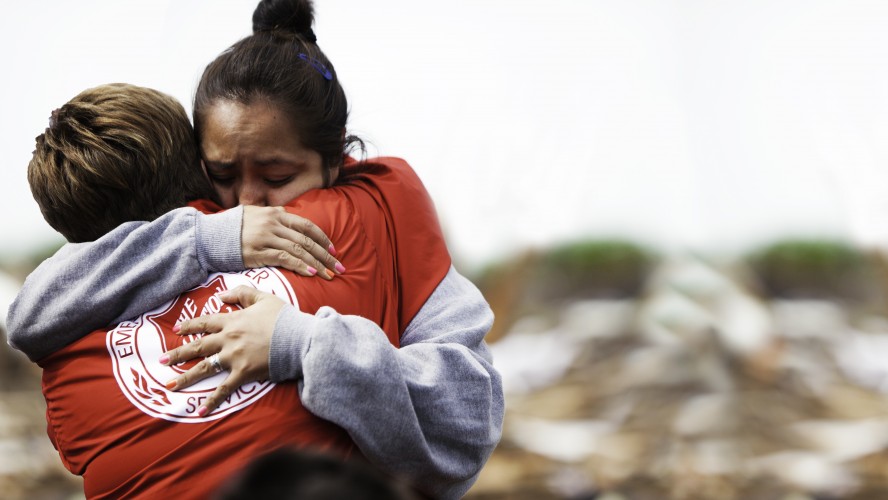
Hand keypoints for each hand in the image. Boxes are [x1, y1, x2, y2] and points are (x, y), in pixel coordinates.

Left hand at [159, 286, 284, 416]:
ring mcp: (233, 357)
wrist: (298, 338)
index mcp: (232, 321)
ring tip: (169, 385)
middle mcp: (228, 339)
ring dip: (185, 377)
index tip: (178, 330)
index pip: (204, 322)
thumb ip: (242, 293)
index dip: (190, 326)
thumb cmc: (284, 318)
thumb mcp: (264, 298)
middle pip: (197, 346)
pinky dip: (212, 400)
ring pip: (204, 368)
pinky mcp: (243, 373)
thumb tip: (222, 295)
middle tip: (161, 359)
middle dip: (177, 353)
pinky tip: (200, 409)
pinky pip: (224, 389)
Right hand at [241, 206, 345, 279]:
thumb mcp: (254, 213)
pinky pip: (286, 259)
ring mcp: (266, 237)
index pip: (306, 225)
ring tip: (329, 275)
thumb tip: (288, 215)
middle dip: (326, 255)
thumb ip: (273, 215)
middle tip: (339, 268)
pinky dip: (301, 266)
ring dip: (318, 264)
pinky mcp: (258, 252)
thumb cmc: (232, 228)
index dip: (323, 238)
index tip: (333, 250)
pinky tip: (312, 273)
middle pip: (307, 240)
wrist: (208, 237)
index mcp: (275, 213)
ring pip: (300, 250)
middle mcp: (273, 224)